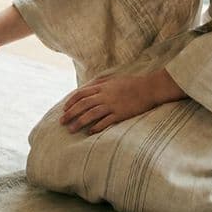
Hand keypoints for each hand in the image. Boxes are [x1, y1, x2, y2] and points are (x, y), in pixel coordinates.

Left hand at [59, 69, 183, 134]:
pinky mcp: (121, 113)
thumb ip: (101, 83)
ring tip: (71, 129)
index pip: (81, 94)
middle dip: (70, 113)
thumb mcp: (114, 79)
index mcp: (102, 87)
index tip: (64, 109)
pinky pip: (106, 121)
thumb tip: (89, 86)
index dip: (71, 102)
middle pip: (82, 105)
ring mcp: (112, 105)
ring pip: (91, 114)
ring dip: (79, 122)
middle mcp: (105, 95)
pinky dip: (97, 127)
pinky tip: (90, 132)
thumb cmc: (133, 84)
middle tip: (62, 122)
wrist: (149, 88)